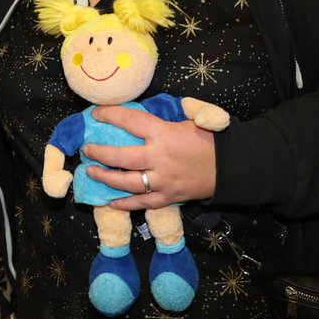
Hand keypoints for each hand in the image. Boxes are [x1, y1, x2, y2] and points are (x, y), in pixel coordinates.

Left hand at [82, 105, 216, 210]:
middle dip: (99, 153)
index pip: (129, 121)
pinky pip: (142, 203)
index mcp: (163, 133)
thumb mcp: (186, 121)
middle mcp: (158, 157)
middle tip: (87, 149)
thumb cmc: (208, 139)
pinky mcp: (168, 197)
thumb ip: (160, 120)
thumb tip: (136, 116)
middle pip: (120, 156)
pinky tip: (111, 202)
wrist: (231, 166)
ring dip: (106, 177)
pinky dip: (125, 204)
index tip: (96, 114)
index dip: (109, 115)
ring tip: (91, 172)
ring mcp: (162, 180)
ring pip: (126, 182)